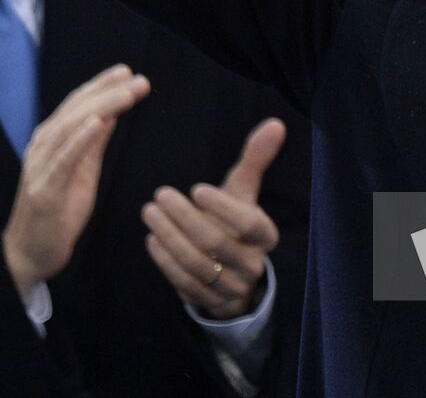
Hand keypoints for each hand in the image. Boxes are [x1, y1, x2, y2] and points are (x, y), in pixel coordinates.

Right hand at [3, 64, 150, 295]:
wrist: (29, 253)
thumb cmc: (58, 211)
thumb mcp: (82, 170)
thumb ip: (93, 142)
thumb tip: (110, 112)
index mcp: (52, 140)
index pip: (77, 104)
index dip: (101, 85)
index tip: (127, 72)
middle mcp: (43, 147)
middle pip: (77, 110)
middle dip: (108, 91)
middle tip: (137, 78)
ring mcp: (41, 167)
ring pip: (71, 128)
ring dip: (101, 106)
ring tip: (126, 92)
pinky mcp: (45, 190)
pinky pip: (63, 160)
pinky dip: (79, 138)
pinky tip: (96, 122)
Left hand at [142, 118, 285, 320]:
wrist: (235, 274)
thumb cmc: (235, 221)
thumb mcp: (245, 192)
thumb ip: (256, 159)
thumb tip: (275, 123)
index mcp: (265, 236)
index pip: (249, 224)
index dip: (224, 208)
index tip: (197, 188)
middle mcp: (252, 264)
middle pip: (217, 244)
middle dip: (186, 219)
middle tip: (160, 195)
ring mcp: (230, 287)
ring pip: (199, 265)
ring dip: (171, 238)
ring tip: (150, 213)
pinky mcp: (209, 302)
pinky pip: (186, 284)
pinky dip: (166, 262)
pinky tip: (152, 240)